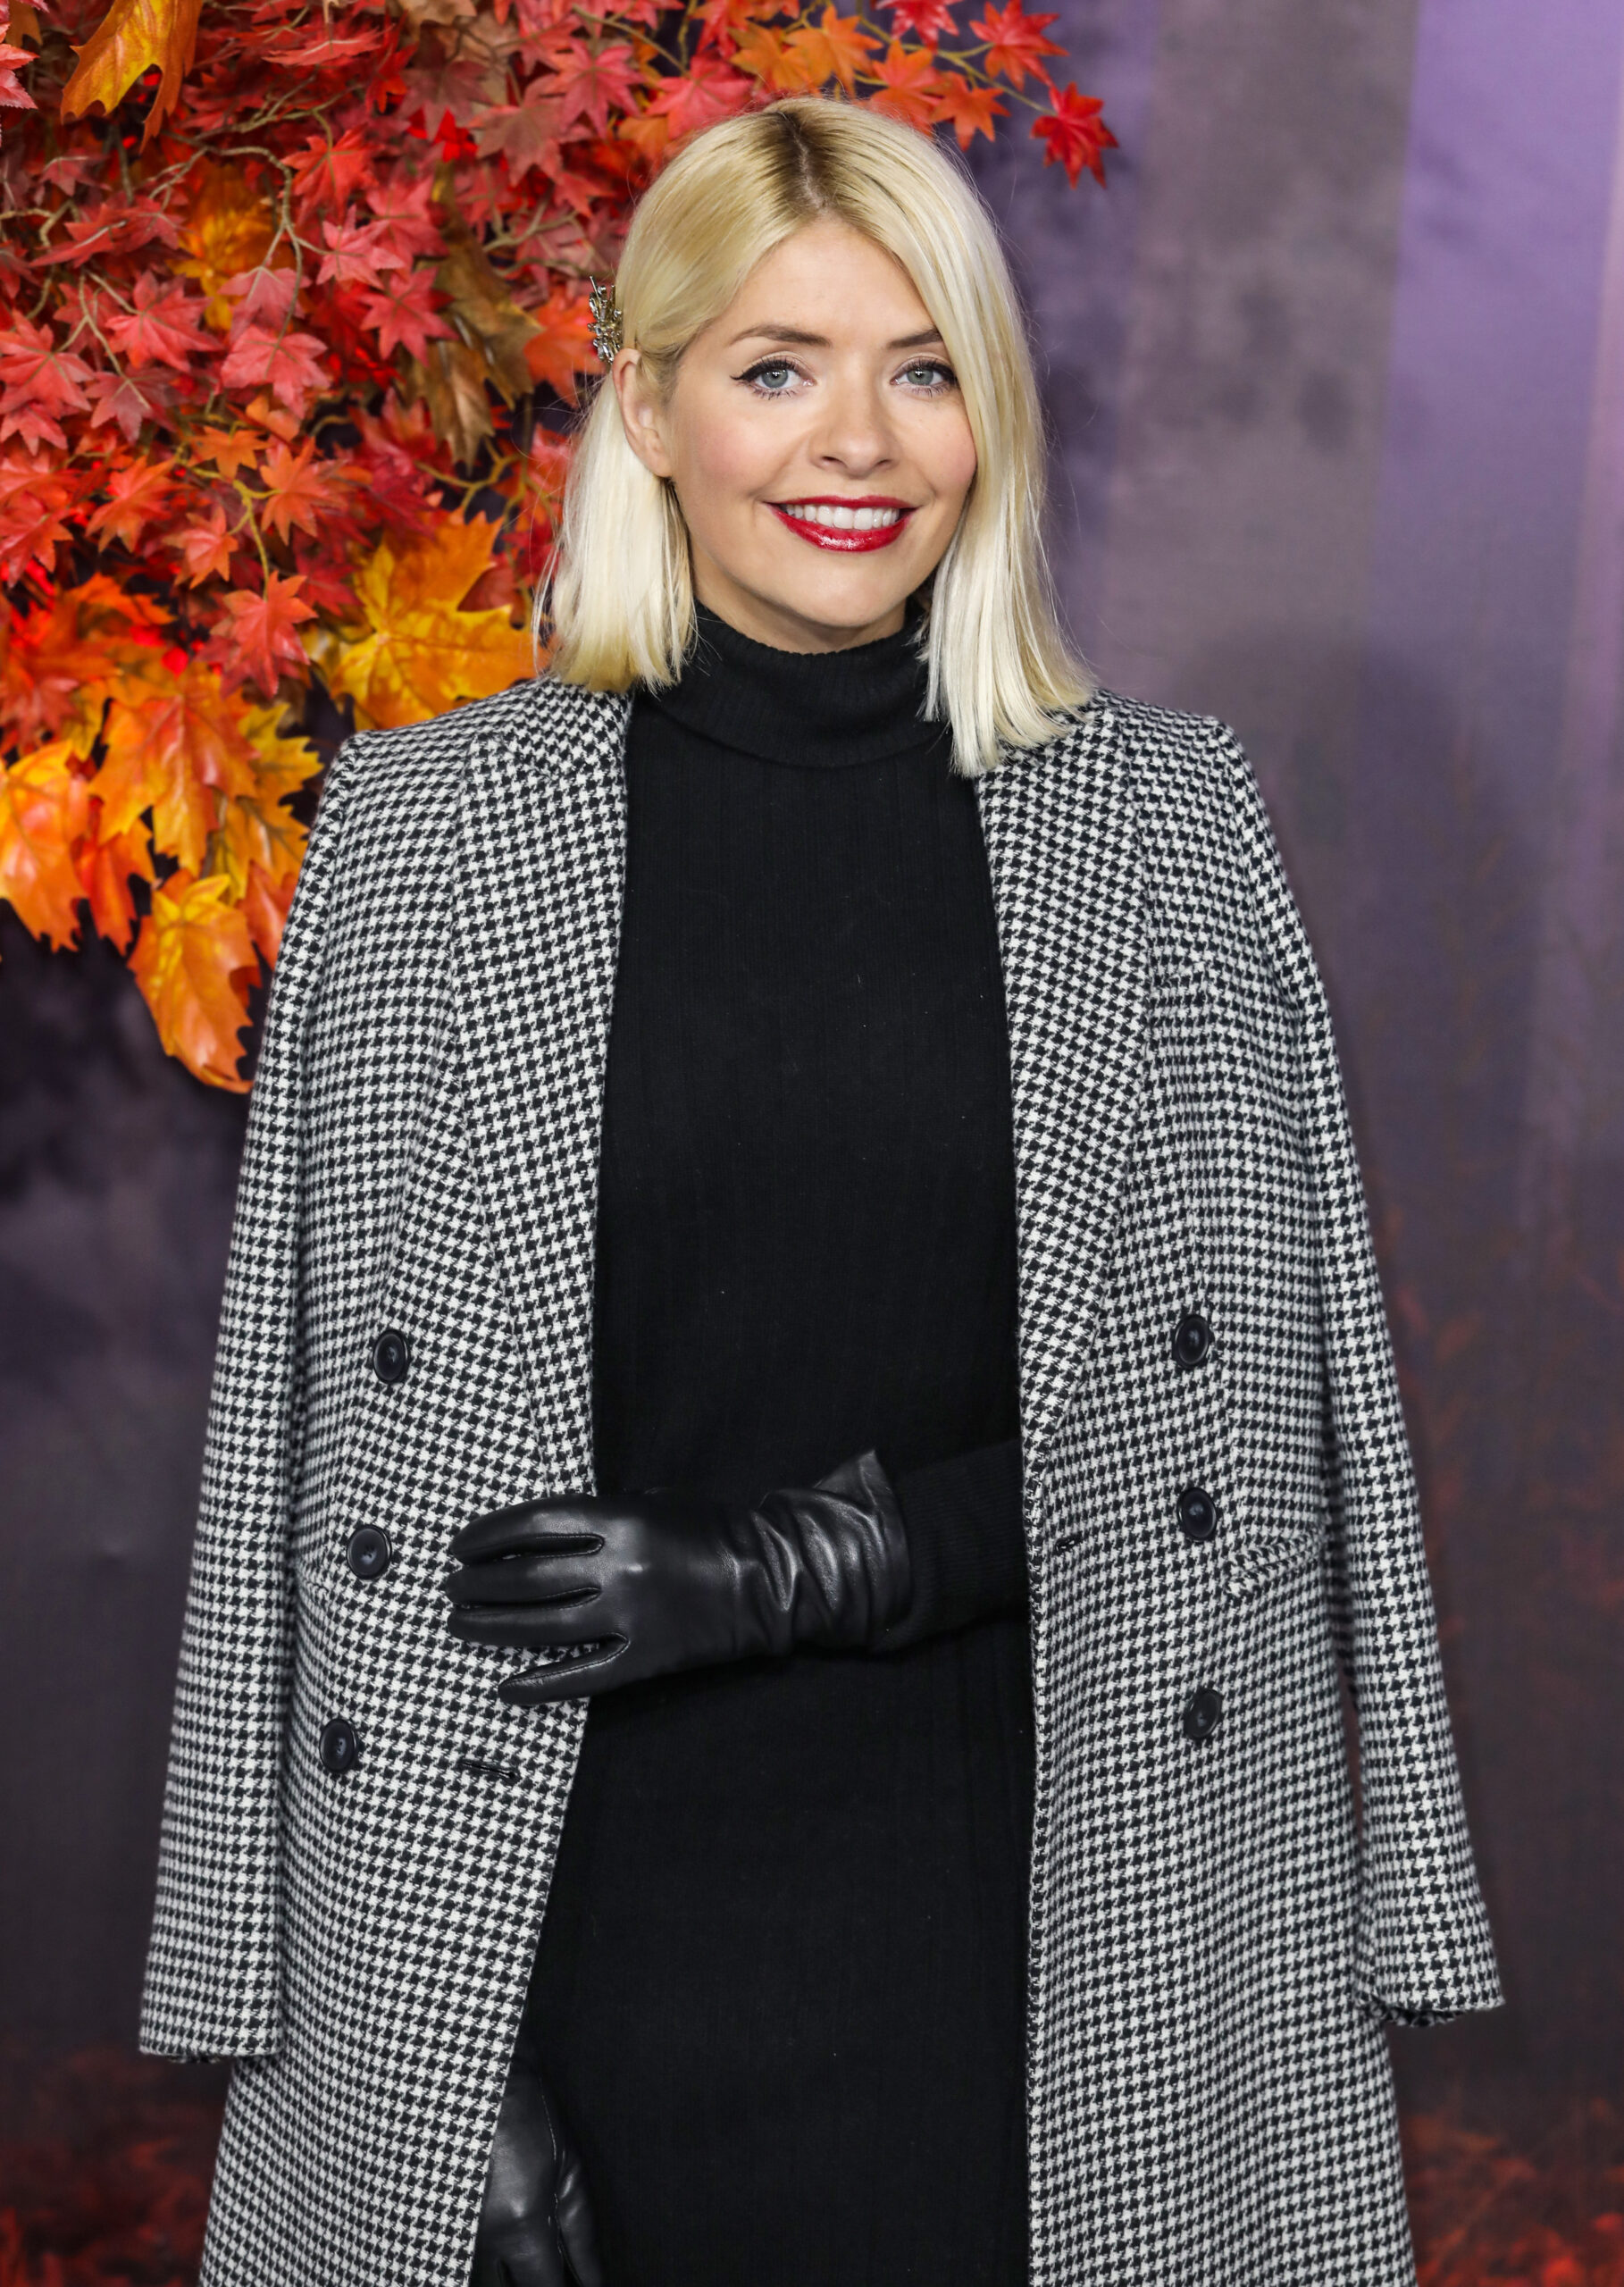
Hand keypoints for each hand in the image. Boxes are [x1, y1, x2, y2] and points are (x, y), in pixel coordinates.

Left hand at [444, 1450, 911, 1702]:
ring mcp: (631, 1617)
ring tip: (460, 1625)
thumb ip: (600, 1515)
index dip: (487, 1535)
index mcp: (620, 1519)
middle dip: (478, 1583)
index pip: (532, 1524)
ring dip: (491, 1627)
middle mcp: (619, 1568)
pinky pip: (581, 1677)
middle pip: (526, 1578)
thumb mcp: (655, 1500)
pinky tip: (506, 1686)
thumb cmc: (712, 1528)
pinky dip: (540, 1685)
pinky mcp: (646, 1659)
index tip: (459, 1545)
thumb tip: (536, 1533)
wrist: (773, 1576)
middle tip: (451, 1588)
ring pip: (541, 1628)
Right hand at [469, 2045, 602, 2286]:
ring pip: (472, 2279)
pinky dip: (462, 2262)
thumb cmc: (528, 2112)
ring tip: (515, 2251)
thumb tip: (594, 2282)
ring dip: (496, 2275)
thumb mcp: (568, 2168)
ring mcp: (445, 2228)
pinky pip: (445, 2258)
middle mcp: (478, 2237)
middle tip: (540, 2265)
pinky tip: (485, 2242)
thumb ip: (581, 2235)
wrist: (475, 2071)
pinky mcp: (422, 2218)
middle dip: (524, 2283)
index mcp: (521, 2223)